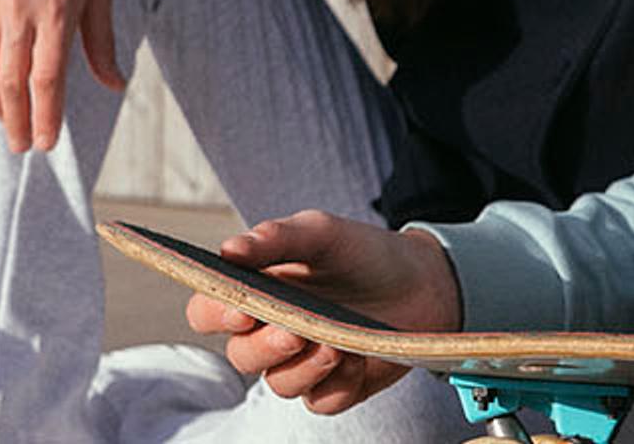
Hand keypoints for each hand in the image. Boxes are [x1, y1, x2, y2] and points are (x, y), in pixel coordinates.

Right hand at [0, 0, 127, 151]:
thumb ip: (101, 42)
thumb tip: (115, 85)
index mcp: (56, 11)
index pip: (48, 79)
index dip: (47, 117)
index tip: (47, 144)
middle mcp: (19, 11)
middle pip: (11, 82)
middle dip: (16, 121)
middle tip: (23, 146)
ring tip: (8, 120)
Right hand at [183, 209, 466, 413]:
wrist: (425, 280)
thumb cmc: (362, 253)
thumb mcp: (322, 233)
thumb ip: (276, 238)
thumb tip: (229, 250)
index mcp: (256, 293)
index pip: (208, 312)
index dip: (215, 315)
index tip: (239, 310)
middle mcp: (271, 332)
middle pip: (241, 356)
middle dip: (265, 348)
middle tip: (295, 332)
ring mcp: (302, 363)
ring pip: (280, 385)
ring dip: (305, 368)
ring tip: (336, 344)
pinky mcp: (336, 387)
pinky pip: (322, 401)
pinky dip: (339, 384)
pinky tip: (358, 358)